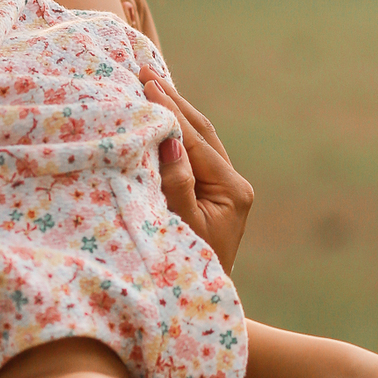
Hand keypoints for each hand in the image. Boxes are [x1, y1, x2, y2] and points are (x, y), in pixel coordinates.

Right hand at [141, 65, 253, 273]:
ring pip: (197, 139)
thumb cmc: (185, 271)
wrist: (197, 306)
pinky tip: (155, 113)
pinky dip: (173, 131)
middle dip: (173, 101)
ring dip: (173, 111)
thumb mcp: (180, 229)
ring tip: (148, 82)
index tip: (145, 83)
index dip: (170, 110)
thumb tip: (172, 141)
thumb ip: (176, 185)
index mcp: (233, 191)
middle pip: (201, 132)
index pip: (196, 141)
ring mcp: (223, 189)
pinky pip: (190, 153)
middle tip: (144, 71)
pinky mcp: (210, 193)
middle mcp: (233, 185)